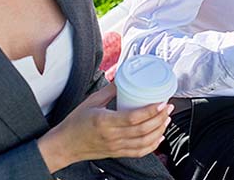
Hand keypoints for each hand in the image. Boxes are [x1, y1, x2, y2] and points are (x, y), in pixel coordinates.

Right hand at [37, 83, 172, 172]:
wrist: (64, 145)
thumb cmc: (75, 122)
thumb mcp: (90, 102)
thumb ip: (109, 91)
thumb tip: (124, 79)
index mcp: (104, 121)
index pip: (133, 118)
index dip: (151, 110)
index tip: (162, 102)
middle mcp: (112, 136)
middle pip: (143, 130)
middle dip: (160, 118)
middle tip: (169, 107)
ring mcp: (115, 147)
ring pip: (144, 142)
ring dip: (159, 130)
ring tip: (166, 119)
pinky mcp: (117, 153)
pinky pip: (139, 152)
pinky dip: (152, 145)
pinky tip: (159, 136)